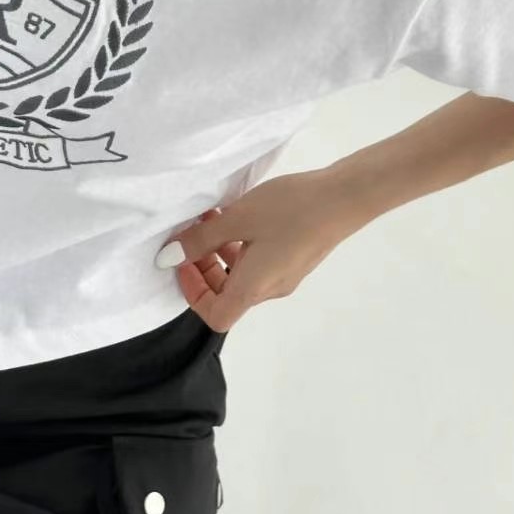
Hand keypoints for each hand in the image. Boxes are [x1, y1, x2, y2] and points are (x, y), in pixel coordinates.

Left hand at [157, 169, 369, 333]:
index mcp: (253, 288)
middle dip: (203, 269)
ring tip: (214, 218)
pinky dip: (241, 247)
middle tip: (195, 234)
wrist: (346, 196)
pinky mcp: (296, 260)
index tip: (183, 262)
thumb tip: (167, 259)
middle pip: (226, 296)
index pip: (215, 317)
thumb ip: (200, 240)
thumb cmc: (289, 209)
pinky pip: (259, 264)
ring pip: (241, 277)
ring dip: (220, 253)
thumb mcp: (237, 219)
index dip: (193, 295)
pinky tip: (240, 217)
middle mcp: (270, 290)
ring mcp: (286, 276)